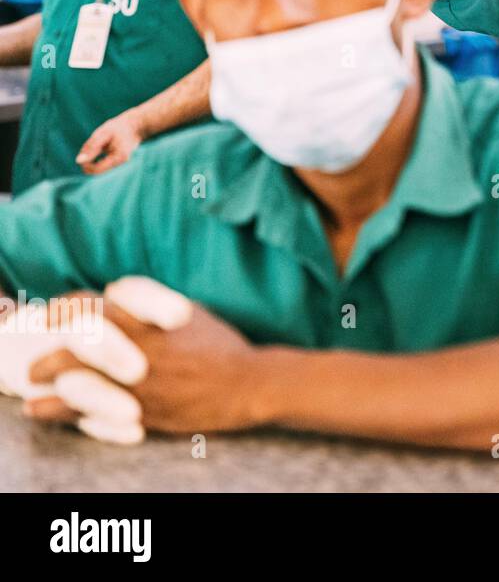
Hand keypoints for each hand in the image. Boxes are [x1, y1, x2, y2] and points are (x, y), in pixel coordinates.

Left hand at [26, 298, 264, 433]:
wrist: (248, 384)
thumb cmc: (219, 345)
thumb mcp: (186, 310)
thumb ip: (148, 304)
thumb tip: (115, 297)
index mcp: (145, 319)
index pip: (87, 305)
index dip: (63, 309)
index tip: (54, 316)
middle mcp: (135, 349)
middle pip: (71, 346)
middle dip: (47, 355)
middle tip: (37, 366)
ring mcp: (136, 382)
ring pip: (73, 383)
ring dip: (48, 389)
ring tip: (36, 396)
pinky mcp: (140, 411)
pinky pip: (89, 414)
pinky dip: (66, 414)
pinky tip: (57, 414)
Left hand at [76, 109, 145, 174]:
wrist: (135, 126)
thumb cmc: (119, 128)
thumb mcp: (103, 134)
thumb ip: (91, 148)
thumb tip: (78, 161)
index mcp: (118, 158)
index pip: (95, 170)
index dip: (85, 162)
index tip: (86, 149)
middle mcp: (119, 164)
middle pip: (94, 170)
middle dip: (88, 160)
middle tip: (92, 144)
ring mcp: (118, 164)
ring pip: (96, 168)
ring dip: (91, 157)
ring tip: (98, 143)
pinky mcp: (116, 162)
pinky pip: (100, 165)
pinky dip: (95, 157)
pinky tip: (100, 147)